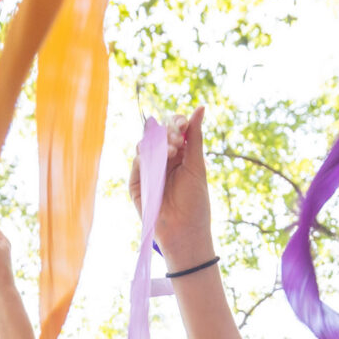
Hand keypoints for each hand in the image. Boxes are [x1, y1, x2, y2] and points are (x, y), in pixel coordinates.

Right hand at [129, 107, 216, 265]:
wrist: (184, 231)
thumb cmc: (195, 202)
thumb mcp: (197, 166)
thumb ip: (195, 137)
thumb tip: (200, 107)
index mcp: (180, 156)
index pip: (174, 130)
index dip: (177, 123)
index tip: (183, 125)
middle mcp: (163, 161)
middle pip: (159, 134)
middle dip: (169, 133)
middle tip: (178, 140)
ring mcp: (149, 171)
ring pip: (146, 146)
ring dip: (158, 144)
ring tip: (173, 152)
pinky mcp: (137, 183)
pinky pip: (137, 162)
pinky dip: (146, 156)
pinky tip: (158, 159)